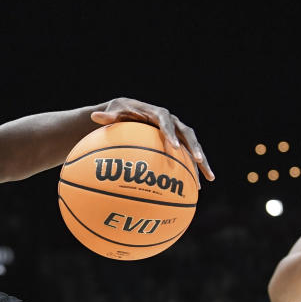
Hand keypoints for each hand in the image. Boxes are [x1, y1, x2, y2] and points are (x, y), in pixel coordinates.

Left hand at [91, 98, 214, 185]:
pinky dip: (194, 170)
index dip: (172, 134)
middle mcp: (172, 122)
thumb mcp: (112, 114)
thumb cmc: (119, 114)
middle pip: (187, 134)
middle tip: (199, 161)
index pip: (167, 121)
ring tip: (208, 179)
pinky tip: (198, 188)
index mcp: (158, 114)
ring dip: (202, 162)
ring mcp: (177, 133)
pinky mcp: (178, 143)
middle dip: (195, 148)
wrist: (129, 113)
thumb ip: (107, 117)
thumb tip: (93, 117)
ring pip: (193, 147)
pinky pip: (189, 157)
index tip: (175, 148)